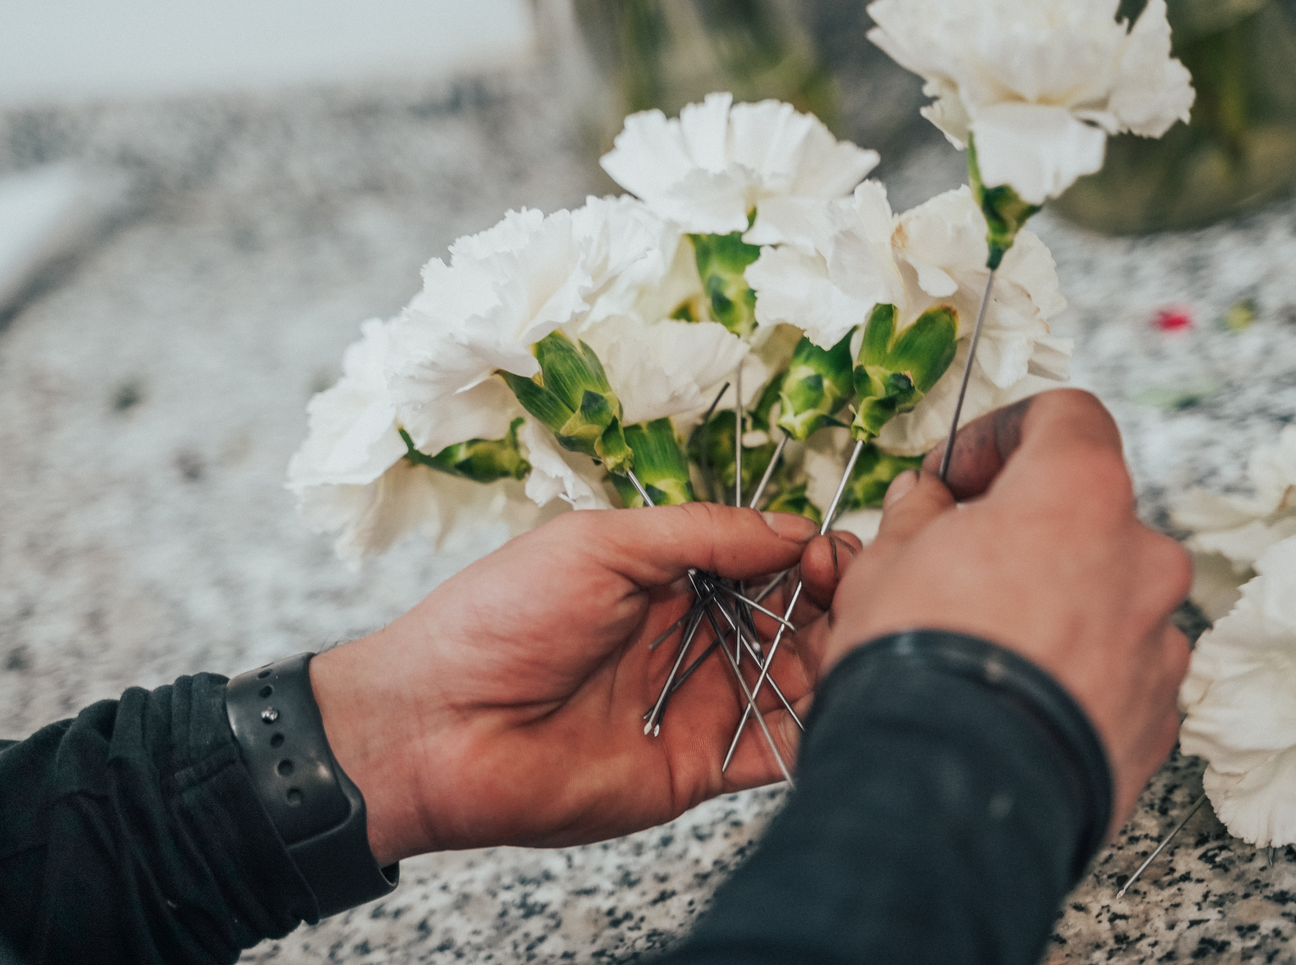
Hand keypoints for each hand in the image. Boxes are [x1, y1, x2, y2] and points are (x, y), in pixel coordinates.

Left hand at [310, 503, 857, 863]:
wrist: (437, 728)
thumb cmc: (500, 620)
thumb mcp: (602, 544)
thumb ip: (702, 534)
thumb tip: (791, 526)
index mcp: (667, 577)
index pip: (764, 560)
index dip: (806, 554)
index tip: (831, 553)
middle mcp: (692, 638)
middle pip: (792, 620)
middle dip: (833, 605)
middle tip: (853, 599)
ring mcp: (698, 705)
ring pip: (795, 683)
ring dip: (836, 663)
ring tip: (858, 648)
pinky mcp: (698, 769)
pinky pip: (772, 753)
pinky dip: (813, 734)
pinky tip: (841, 708)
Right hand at [822, 389, 1190, 831]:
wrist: (951, 794)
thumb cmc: (918, 663)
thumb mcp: (886, 560)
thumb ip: (919, 515)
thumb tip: (927, 505)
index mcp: (1080, 495)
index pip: (1067, 417)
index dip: (1002, 433)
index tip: (957, 474)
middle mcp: (1141, 560)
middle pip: (1089, 515)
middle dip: (1026, 532)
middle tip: (960, 565)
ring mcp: (1159, 645)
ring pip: (1107, 598)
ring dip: (1055, 605)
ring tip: (986, 648)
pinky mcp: (1157, 720)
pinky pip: (1116, 672)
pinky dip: (1075, 674)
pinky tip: (1014, 701)